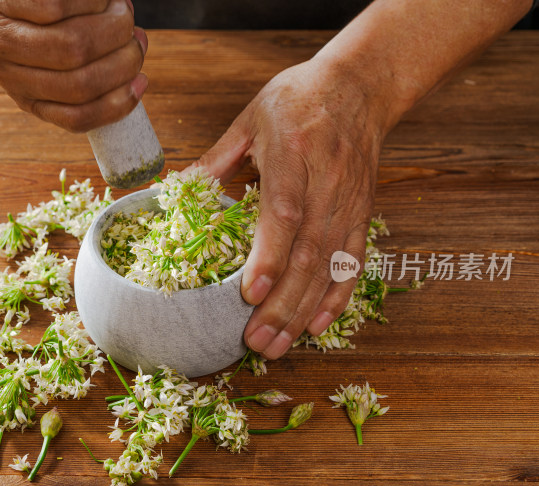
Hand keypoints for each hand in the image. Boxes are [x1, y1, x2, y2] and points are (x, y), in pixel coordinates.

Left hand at [0, 0, 147, 132]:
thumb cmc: (31, 12)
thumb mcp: (50, 50)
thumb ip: (89, 68)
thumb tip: (136, 69)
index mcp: (23, 93)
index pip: (74, 118)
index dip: (117, 105)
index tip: (142, 82)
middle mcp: (4, 70)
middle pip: (80, 82)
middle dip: (123, 61)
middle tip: (137, 37)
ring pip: (73, 46)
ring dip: (112, 28)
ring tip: (121, 10)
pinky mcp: (2, 0)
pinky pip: (58, 6)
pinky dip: (93, 1)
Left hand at [189, 58, 389, 358]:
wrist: (360, 86)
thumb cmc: (298, 98)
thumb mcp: (250, 117)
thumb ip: (216, 158)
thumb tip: (176, 190)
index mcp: (292, 154)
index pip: (284, 212)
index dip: (269, 256)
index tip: (249, 294)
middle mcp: (326, 182)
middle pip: (308, 252)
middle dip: (283, 303)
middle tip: (256, 342)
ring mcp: (348, 202)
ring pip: (330, 266)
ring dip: (304, 311)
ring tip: (278, 345)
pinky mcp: (362, 214)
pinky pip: (353, 262)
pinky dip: (338, 297)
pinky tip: (318, 325)